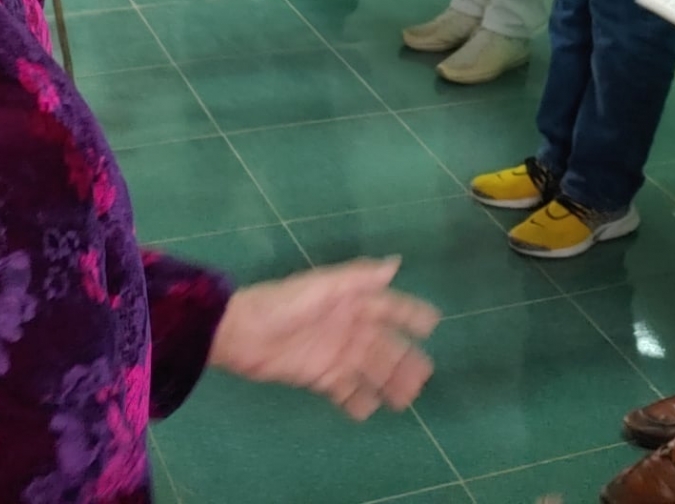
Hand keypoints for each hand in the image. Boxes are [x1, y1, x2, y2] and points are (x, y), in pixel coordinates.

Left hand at [209, 259, 439, 419]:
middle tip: (424, 377)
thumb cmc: (282, 304)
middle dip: (404, 360)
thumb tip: (396, 264)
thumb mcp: (321, 286)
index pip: (388, 306)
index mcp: (350, 301)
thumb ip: (357, 277)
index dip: (410, 314)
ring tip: (405, 400)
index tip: (433, 324)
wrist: (241, 333)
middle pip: (383, 345)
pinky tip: (368, 410)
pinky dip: (357, 401)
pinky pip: (345, 391)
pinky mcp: (319, 376)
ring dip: (388, 383)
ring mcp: (334, 354)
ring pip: (370, 370)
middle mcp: (347, 327)